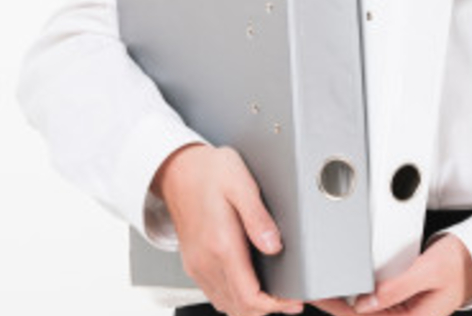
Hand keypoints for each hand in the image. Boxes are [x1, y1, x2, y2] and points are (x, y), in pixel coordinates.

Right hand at [153, 143, 305, 315]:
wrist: (177, 169)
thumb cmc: (209, 172)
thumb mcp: (241, 183)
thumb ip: (259, 217)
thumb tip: (275, 246)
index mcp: (221, 245)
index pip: (249, 296)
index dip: (275, 305)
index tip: (294, 299)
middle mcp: (206, 261)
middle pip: (239, 308)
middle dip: (269, 310)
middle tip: (292, 300)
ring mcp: (198, 265)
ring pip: (227, 305)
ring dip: (252, 307)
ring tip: (278, 297)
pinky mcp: (194, 263)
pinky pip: (217, 294)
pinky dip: (237, 299)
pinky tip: (253, 288)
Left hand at [309, 234, 471, 315]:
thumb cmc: (459, 265)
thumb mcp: (429, 271)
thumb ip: (398, 287)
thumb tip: (366, 301)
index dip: (340, 310)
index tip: (320, 298)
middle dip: (336, 304)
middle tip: (311, 290)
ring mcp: (401, 311)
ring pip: (364, 309)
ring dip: (343, 299)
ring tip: (321, 287)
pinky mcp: (399, 300)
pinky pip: (373, 300)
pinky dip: (356, 293)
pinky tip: (343, 285)